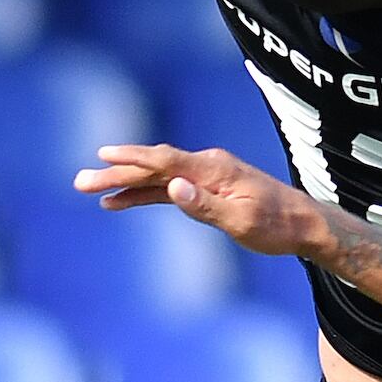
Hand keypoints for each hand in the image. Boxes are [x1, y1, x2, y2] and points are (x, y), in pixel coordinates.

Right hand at [76, 144, 319, 257]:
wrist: (302, 224)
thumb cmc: (275, 225)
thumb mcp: (241, 221)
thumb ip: (205, 205)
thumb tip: (173, 188)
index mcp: (214, 169)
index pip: (164, 161)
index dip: (131, 159)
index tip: (102, 156)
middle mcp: (206, 166)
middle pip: (153, 167)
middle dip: (116, 172)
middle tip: (79, 181)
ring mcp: (205, 176)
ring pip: (156, 177)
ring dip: (124, 183)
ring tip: (90, 190)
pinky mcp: (205, 188)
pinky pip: (166, 188)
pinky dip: (142, 194)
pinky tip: (119, 201)